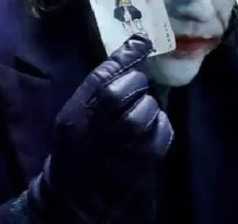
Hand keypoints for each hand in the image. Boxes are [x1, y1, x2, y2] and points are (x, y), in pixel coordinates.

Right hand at [24, 35, 172, 222]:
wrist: (75, 194)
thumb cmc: (75, 145)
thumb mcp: (75, 112)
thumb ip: (99, 83)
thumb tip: (134, 47)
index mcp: (75, 115)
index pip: (100, 78)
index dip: (125, 58)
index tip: (142, 44)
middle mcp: (94, 131)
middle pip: (119, 93)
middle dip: (136, 84)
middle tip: (137, 88)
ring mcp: (118, 151)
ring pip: (143, 114)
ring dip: (149, 106)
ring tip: (143, 109)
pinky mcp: (140, 166)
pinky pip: (161, 136)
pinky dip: (162, 125)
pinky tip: (153, 126)